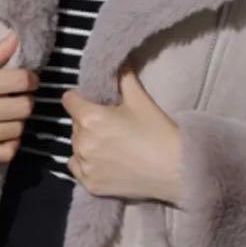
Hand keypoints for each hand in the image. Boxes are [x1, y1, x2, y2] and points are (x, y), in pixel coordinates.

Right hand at [0, 30, 38, 165]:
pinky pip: (6, 153)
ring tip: (7, 114)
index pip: (18, 81)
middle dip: (27, 100)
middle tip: (17, 97)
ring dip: (18, 120)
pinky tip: (2, 133)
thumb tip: (17, 39)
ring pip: (17, 129)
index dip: (30, 79)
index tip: (27, 79)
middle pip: (23, 107)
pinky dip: (11, 142)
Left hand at [61, 60, 183, 203]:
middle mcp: (82, 142)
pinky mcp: (91, 185)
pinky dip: (86, 163)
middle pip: (75, 124)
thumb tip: (117, 61)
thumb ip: (123, 77)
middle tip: (111, 124)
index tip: (95, 101)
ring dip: (87, 142)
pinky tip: (104, 161)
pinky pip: (77, 167)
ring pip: (76, 146)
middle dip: (87, 121)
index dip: (81, 98)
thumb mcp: (140, 100)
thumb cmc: (158, 132)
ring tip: (111, 144)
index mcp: (90, 118)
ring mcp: (85, 166)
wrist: (176, 170)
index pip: (69, 100)